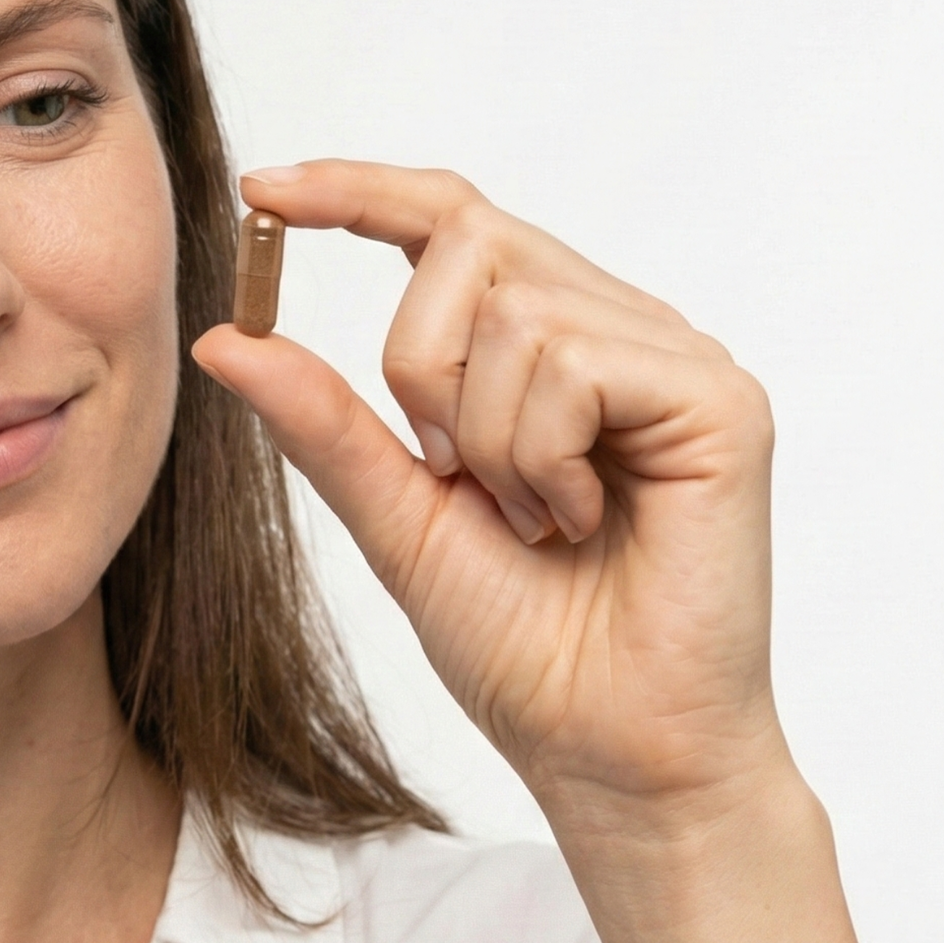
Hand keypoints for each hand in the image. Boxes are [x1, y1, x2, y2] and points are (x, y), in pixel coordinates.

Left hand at [194, 161, 786, 874]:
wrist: (606, 751)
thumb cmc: (521, 645)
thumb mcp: (395, 517)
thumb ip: (324, 423)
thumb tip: (224, 335)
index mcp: (544, 346)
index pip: (449, 222)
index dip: (357, 192)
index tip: (261, 194)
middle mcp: (615, 328)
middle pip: (466, 241)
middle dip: (418, 366)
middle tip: (454, 475)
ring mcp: (674, 356)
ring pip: (513, 310)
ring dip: (485, 438)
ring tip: (541, 519)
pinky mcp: (719, 397)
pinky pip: (574, 361)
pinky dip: (543, 453)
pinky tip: (584, 519)